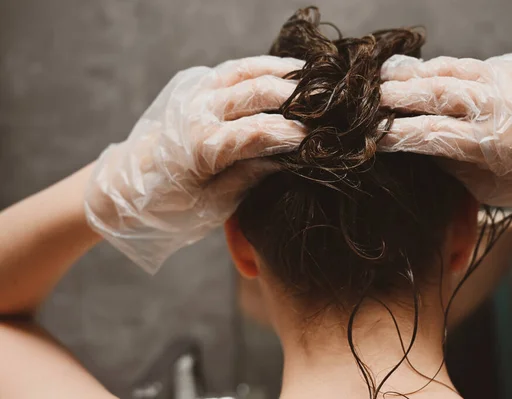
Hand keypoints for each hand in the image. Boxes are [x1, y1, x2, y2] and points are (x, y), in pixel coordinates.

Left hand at [85, 56, 306, 272]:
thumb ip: (248, 178)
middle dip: (298, 100)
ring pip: (248, 72)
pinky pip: (234, 69)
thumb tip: (285, 158)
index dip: (294, 134)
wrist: (122, 187)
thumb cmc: (166, 207)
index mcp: (200, 146)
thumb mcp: (210, 206)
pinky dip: (262, 66)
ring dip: (284, 74)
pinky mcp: (193, 87)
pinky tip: (284, 72)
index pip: (259, 132)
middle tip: (327, 110)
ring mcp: (194, 94)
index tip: (321, 140)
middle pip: (259, 92)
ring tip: (315, 83)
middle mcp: (198, 111)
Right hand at [378, 53, 511, 216]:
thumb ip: (451, 162)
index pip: (427, 133)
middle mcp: (500, 104)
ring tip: (385, 76)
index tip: (368, 135)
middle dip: (393, 95)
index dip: (392, 134)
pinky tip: (424, 74)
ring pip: (449, 68)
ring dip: (413, 72)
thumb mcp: (490, 187)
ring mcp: (511, 77)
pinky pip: (472, 64)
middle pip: (433, 92)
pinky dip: (444, 69)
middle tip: (366, 98)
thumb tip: (415, 142)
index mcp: (493, 144)